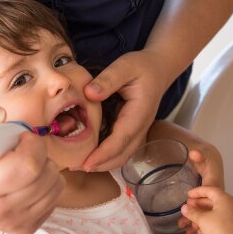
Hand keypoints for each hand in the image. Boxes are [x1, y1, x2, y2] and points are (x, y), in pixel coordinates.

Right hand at [0, 102, 64, 233]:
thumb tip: (0, 117)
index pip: (27, 166)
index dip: (32, 144)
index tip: (22, 137)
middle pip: (46, 176)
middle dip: (41, 153)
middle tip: (22, 149)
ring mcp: (12, 222)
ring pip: (55, 186)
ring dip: (46, 168)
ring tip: (23, 164)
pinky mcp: (25, 228)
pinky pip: (55, 198)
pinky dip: (48, 184)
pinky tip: (27, 180)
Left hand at [83, 51, 168, 170]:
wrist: (159, 69)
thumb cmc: (141, 67)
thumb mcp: (125, 66)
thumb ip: (108, 79)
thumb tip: (89, 94)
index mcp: (138, 114)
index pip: (121, 139)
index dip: (103, 154)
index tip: (85, 164)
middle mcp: (140, 127)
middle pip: (122, 155)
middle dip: (99, 165)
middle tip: (73, 167)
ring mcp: (138, 131)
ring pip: (122, 156)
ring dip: (102, 164)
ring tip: (78, 165)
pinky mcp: (132, 131)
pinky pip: (121, 150)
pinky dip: (106, 157)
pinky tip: (90, 155)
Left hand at [178, 148, 223, 233]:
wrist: (208, 158)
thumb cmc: (205, 157)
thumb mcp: (202, 153)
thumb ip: (198, 154)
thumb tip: (194, 153)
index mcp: (214, 182)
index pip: (208, 194)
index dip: (200, 200)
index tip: (189, 206)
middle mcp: (213, 192)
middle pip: (207, 207)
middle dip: (198, 216)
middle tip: (186, 225)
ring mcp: (210, 198)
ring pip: (205, 213)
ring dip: (196, 221)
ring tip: (186, 230)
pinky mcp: (205, 201)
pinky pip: (203, 214)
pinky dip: (198, 221)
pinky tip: (189, 230)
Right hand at [181, 186, 232, 233]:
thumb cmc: (221, 230)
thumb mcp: (201, 219)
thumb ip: (192, 212)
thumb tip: (186, 209)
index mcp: (226, 199)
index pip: (210, 189)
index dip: (197, 191)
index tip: (190, 194)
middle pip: (213, 201)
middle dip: (199, 205)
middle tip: (189, 207)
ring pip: (217, 212)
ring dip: (203, 215)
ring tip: (193, 220)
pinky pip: (222, 220)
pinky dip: (211, 222)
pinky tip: (202, 229)